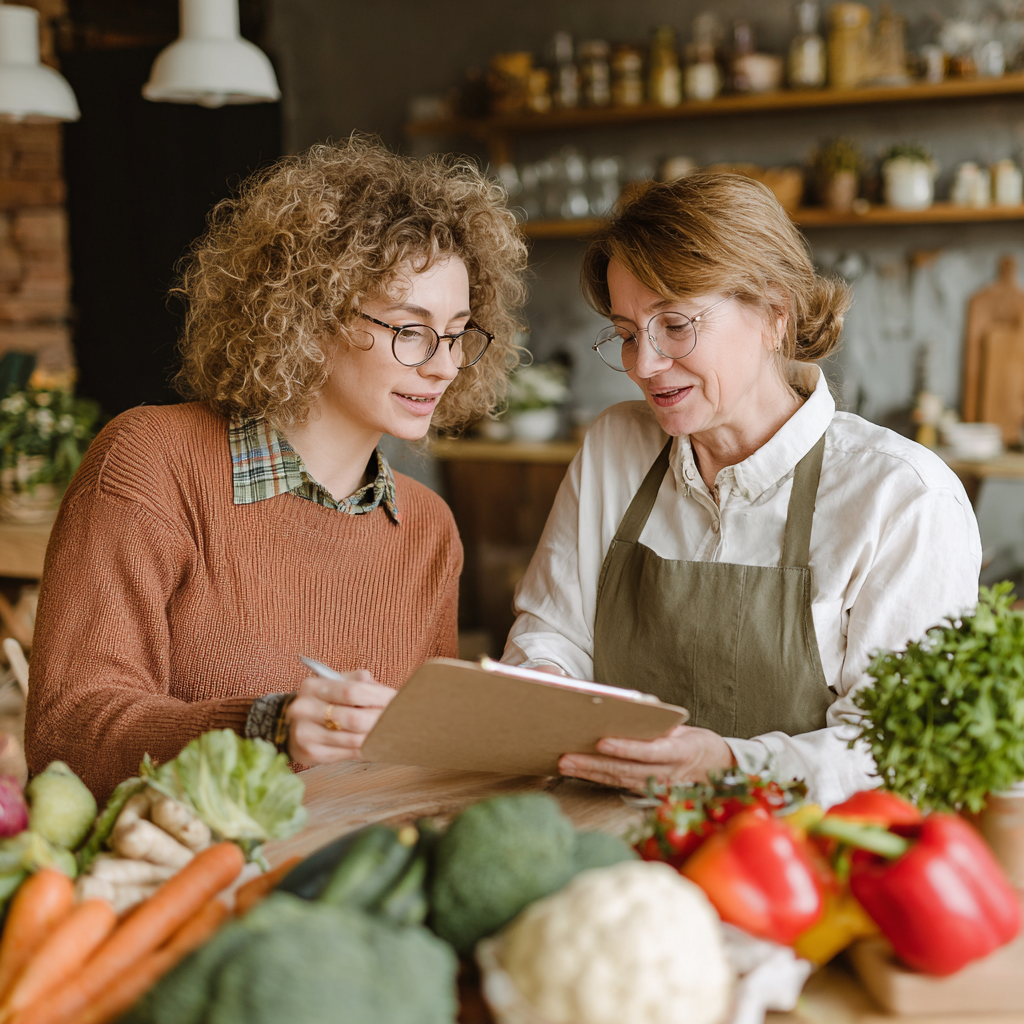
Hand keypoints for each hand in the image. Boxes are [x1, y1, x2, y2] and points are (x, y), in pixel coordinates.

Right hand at [286, 670, 395, 765]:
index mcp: (313, 687)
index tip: (397, 699)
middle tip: (399, 719)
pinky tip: (377, 744)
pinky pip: (347, 754)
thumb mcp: (334, 685)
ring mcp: (305, 734)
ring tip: (392, 732)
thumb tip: (380, 687)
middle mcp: (304, 710)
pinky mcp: (310, 754)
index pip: (350, 691)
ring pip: (353, 740)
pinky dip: (366, 750)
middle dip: (381, 720)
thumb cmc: (322, 702)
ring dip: (377, 737)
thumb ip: (356, 682)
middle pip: (354, 719)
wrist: (290, 725)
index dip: (378, 696)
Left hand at [558, 725, 736, 792]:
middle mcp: (665, 774)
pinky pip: (618, 785)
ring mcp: (655, 787)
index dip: (625, 748)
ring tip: (564, 764)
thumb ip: (659, 724)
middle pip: (624, 770)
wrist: (716, 770)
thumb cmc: (694, 742)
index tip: (602, 741)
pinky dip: (596, 779)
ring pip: (617, 780)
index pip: (648, 752)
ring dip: (589, 773)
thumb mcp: (683, 729)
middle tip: (567, 757)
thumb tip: (632, 707)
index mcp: (678, 753)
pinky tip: (578, 773)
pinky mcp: (647, 793)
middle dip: (593, 764)